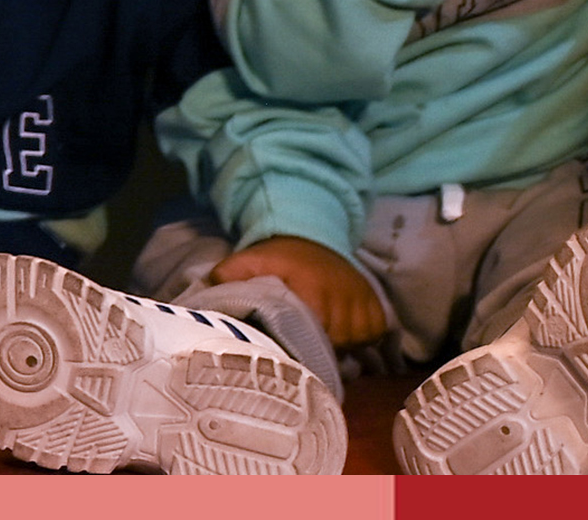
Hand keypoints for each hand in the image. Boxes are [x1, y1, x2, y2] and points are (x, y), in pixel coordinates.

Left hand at [213, 234, 389, 353]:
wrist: (314, 237)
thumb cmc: (279, 258)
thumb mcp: (248, 261)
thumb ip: (229, 276)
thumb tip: (208, 294)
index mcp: (312, 291)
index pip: (312, 338)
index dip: (299, 347)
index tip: (289, 348)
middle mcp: (343, 299)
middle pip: (335, 346)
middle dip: (317, 349)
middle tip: (301, 343)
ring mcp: (364, 303)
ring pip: (356, 344)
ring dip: (340, 345)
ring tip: (320, 335)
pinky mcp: (378, 306)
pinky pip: (374, 336)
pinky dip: (360, 337)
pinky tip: (341, 329)